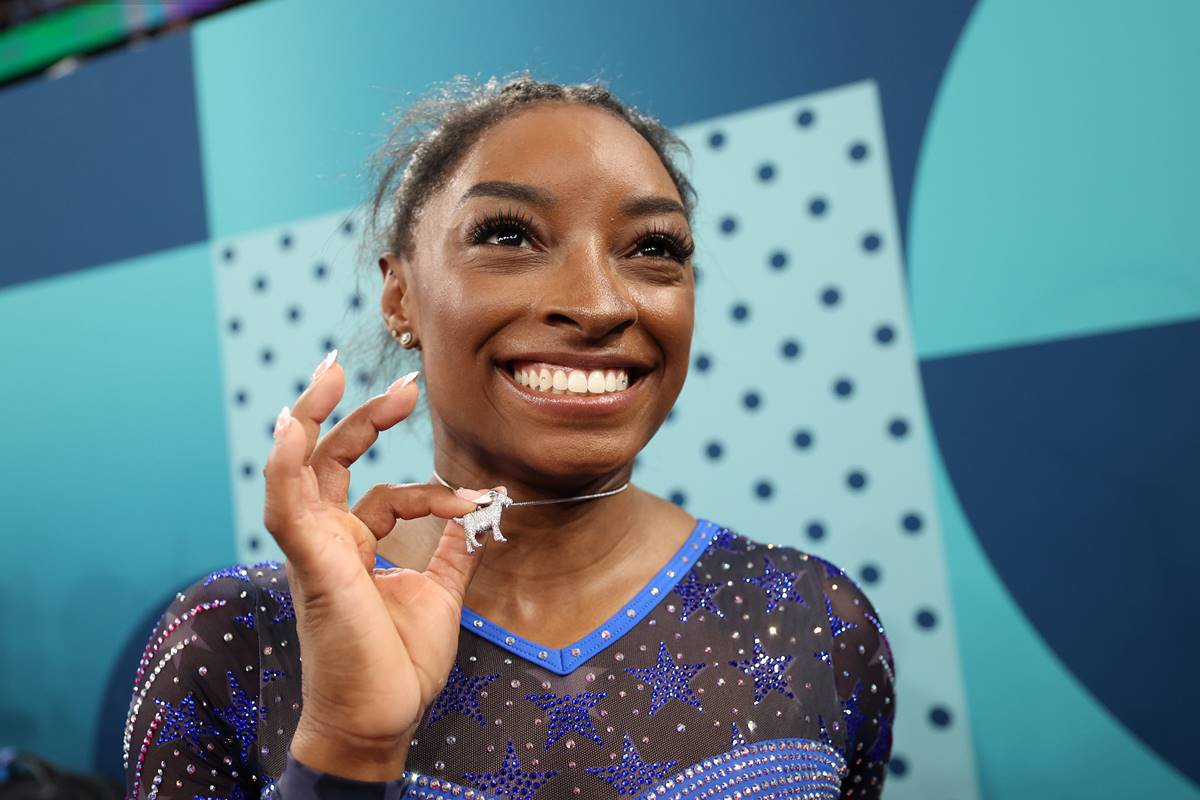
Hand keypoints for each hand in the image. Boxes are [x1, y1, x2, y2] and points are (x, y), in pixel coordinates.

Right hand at [263, 351, 498, 780]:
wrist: (380, 718)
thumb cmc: (397, 665)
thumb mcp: (438, 596)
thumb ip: (451, 554)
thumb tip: (477, 518)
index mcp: (357, 546)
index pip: (390, 493)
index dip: (435, 489)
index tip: (476, 498)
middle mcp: (330, 540)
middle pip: (333, 460)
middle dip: (363, 415)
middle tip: (406, 384)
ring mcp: (315, 548)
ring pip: (299, 468)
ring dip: (312, 417)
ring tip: (331, 372)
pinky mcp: (309, 562)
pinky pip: (285, 505)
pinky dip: (286, 463)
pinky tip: (292, 426)